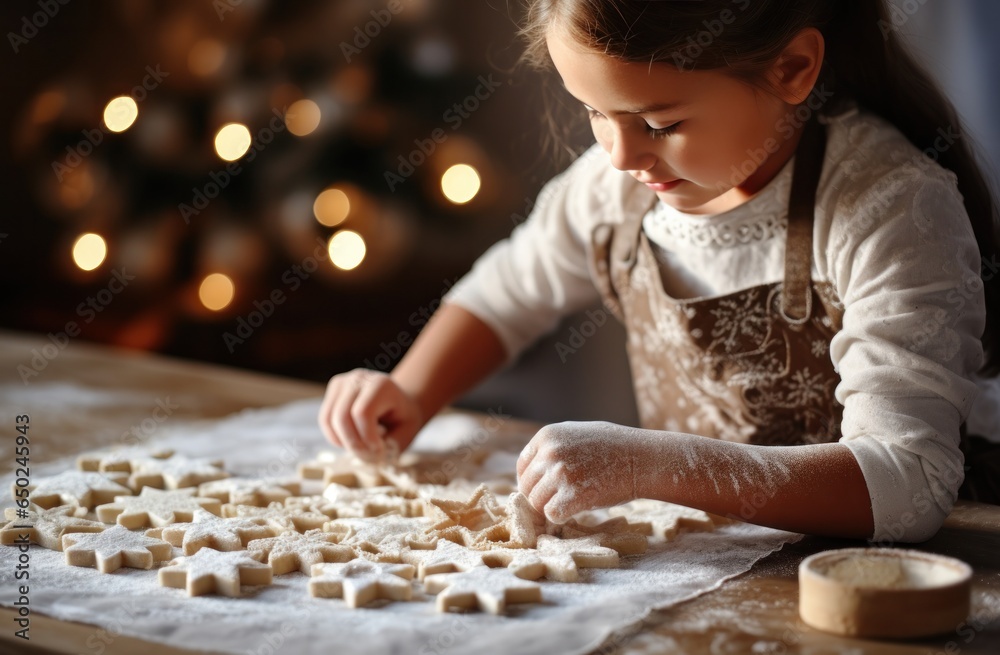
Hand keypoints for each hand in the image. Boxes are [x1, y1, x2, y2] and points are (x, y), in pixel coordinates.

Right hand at [317, 369, 423, 462]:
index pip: (362, 413)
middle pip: (342, 416)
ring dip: (343, 442)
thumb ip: (393, 444)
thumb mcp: (409, 431)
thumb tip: (374, 455)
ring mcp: (342, 383)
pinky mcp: (332, 391)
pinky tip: (352, 439)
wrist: (397, 401)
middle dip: (353, 444)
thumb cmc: (403, 417)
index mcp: (381, 385)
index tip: (379, 451)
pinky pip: (324, 420)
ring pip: (329, 419)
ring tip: (362, 447)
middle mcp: (358, 379)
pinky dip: (335, 436)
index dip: (367, 437)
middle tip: (368, 457)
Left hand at [516, 421, 655, 522]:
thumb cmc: (614, 446)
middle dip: (540, 497)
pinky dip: (561, 517)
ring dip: (551, 508)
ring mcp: (561, 474)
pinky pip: (552, 514)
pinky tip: (575, 510)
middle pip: (527, 487)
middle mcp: (550, 453)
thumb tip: (534, 470)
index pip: (523, 466)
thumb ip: (553, 447)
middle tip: (560, 500)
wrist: (643, 458)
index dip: (532, 482)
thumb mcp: (577, 434)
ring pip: (537, 503)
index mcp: (547, 436)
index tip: (545, 489)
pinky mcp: (573, 495)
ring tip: (571, 503)